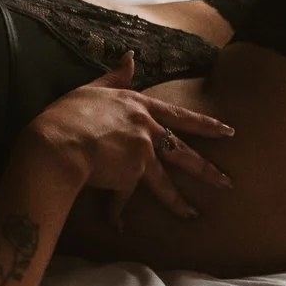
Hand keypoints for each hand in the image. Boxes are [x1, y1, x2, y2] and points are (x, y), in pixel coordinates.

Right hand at [25, 52, 234, 228]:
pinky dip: (116, 215)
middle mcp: (146, 130)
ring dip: (180, 203)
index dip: (205, 124)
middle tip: (226, 182)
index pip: (180, 116)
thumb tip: (130, 57)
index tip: (227, 131)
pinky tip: (118, 227)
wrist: (58, 143)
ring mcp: (141, 155)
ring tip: (194, 215)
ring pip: (165, 183)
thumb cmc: (68, 114)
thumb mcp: (91, 89)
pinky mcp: (129, 177)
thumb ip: (114, 77)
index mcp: (139, 106)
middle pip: (183, 153)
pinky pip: (122, 201)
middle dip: (206, 169)